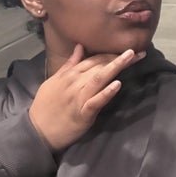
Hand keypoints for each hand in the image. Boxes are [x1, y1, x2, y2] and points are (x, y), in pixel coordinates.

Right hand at [29, 44, 144, 152]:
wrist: (36, 130)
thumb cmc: (46, 105)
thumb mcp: (54, 81)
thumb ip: (69, 65)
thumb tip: (80, 47)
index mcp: (70, 74)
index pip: (94, 59)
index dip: (111, 53)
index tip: (128, 48)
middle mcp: (75, 82)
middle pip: (99, 66)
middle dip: (119, 58)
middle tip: (138, 51)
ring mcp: (79, 97)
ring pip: (99, 78)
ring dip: (115, 67)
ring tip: (131, 58)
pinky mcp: (82, 113)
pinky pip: (96, 101)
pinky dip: (106, 92)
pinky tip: (117, 84)